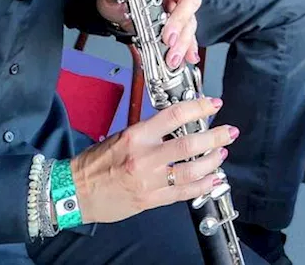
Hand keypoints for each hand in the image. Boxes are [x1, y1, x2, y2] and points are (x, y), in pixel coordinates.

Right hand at [71, 98, 237, 224]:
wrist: (75, 192)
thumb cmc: (95, 164)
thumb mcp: (121, 136)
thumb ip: (149, 131)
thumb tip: (177, 123)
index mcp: (136, 136)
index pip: (174, 116)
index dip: (198, 108)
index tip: (213, 104)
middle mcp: (145, 157)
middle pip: (189, 144)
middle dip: (215, 137)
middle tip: (229, 132)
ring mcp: (149, 180)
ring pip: (191, 170)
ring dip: (212, 161)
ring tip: (221, 154)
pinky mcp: (151, 200)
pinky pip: (183, 192)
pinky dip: (202, 186)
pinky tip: (213, 179)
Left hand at [96, 0, 200, 69]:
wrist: (116, 16)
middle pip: (189, 0)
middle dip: (180, 20)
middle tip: (169, 37)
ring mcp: (178, 10)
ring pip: (190, 22)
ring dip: (183, 41)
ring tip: (171, 56)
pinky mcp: (178, 29)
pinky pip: (188, 38)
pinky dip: (188, 49)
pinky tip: (188, 58)